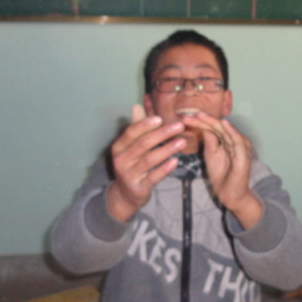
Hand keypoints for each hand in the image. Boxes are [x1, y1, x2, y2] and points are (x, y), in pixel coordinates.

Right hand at [106, 104, 185, 221]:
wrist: (125, 195)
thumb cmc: (131, 165)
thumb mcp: (130, 147)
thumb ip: (135, 128)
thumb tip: (136, 106)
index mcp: (119, 147)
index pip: (131, 132)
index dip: (145, 124)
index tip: (161, 118)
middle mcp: (121, 160)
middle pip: (143, 144)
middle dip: (162, 134)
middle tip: (179, 127)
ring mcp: (129, 175)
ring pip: (150, 160)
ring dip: (167, 149)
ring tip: (182, 142)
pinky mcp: (139, 188)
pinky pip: (153, 177)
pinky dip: (165, 169)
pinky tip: (176, 161)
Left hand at [182, 112, 262, 229]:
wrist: (229, 193)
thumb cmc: (221, 174)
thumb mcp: (211, 153)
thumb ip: (210, 139)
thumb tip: (204, 125)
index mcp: (228, 139)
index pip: (213, 127)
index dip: (199, 122)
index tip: (184, 118)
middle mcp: (235, 140)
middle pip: (218, 126)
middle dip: (202, 120)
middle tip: (187, 115)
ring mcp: (241, 146)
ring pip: (225, 130)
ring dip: (213, 121)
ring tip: (199, 115)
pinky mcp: (244, 155)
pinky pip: (238, 140)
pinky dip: (231, 131)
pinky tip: (223, 123)